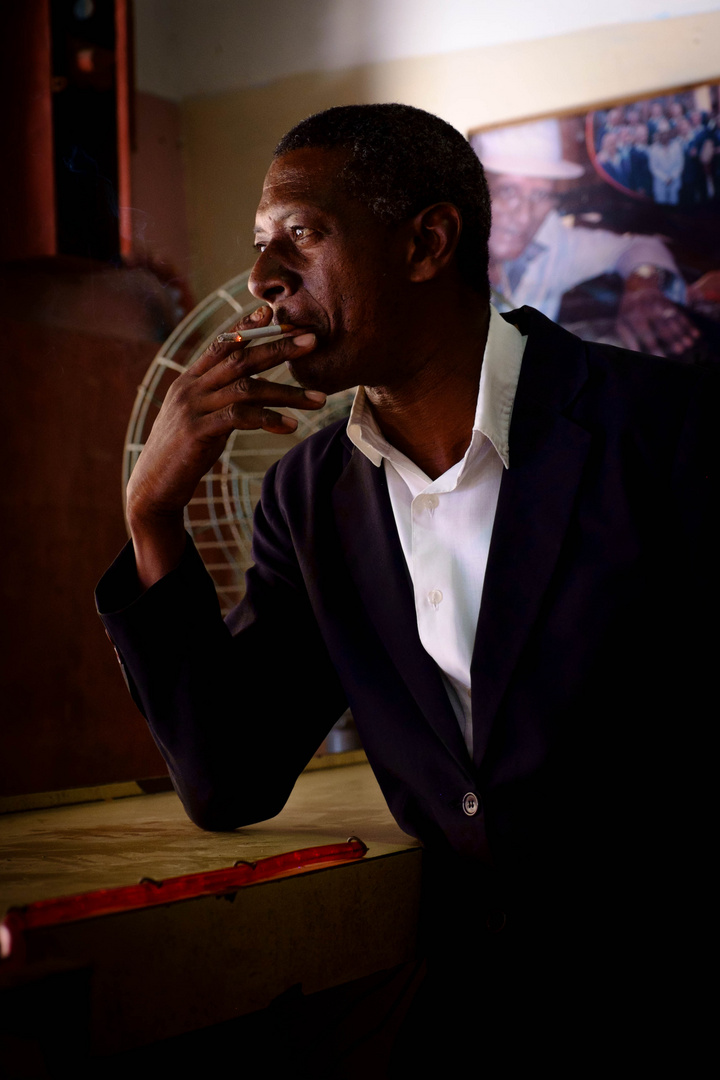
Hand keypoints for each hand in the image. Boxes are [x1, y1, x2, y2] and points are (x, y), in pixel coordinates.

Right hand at [126, 306, 324, 588]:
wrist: (153, 487)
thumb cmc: (181, 454)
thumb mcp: (198, 418)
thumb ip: (218, 398)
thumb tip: (248, 387)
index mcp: (189, 380)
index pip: (221, 344)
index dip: (247, 327)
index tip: (273, 314)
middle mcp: (190, 387)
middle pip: (240, 357)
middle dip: (279, 347)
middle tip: (312, 340)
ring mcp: (192, 407)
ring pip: (247, 387)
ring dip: (287, 392)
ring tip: (319, 399)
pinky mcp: (198, 431)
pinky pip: (240, 417)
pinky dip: (269, 418)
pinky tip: (291, 425)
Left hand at [616, 273, 699, 357]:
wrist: (635, 286)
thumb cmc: (626, 312)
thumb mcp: (621, 324)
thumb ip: (627, 338)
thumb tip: (635, 353)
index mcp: (634, 314)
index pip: (645, 332)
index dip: (653, 345)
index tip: (662, 357)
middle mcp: (647, 307)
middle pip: (661, 325)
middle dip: (672, 338)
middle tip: (681, 350)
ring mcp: (659, 302)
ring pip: (672, 318)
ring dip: (682, 331)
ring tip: (690, 343)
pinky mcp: (667, 300)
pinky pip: (679, 313)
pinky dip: (687, 323)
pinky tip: (695, 333)